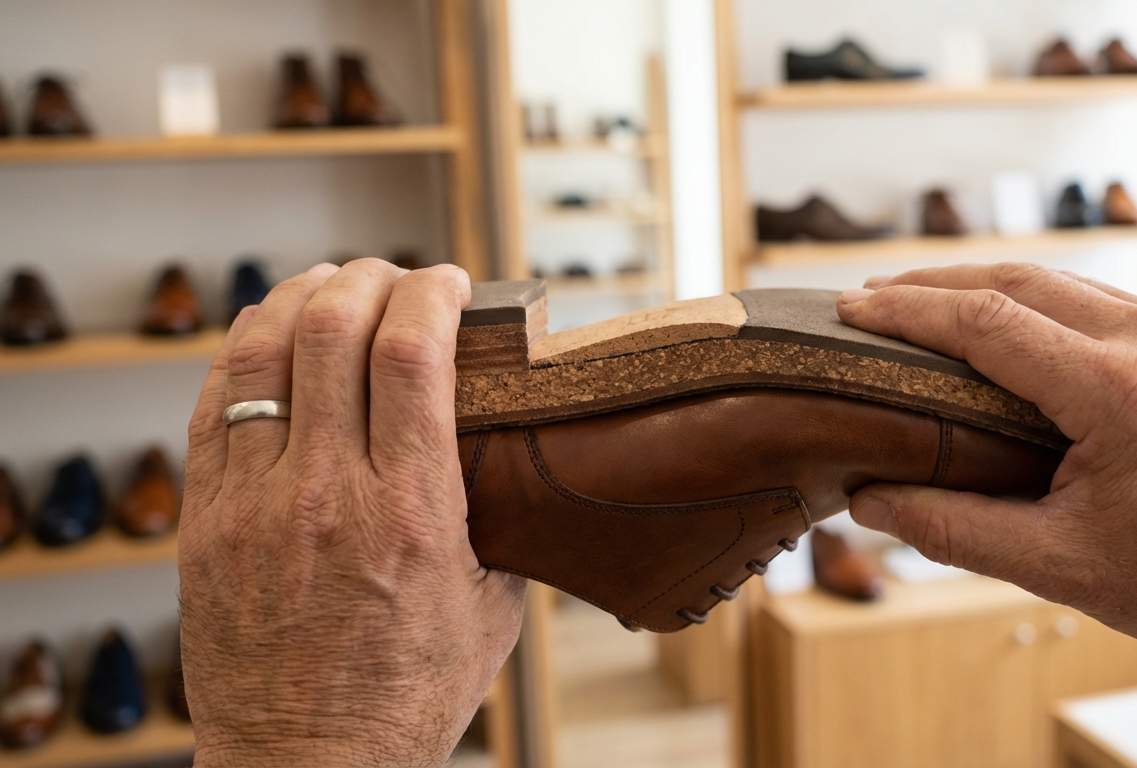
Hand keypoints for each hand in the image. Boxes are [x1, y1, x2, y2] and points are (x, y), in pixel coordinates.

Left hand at [179, 260, 525, 765]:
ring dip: (300, 296)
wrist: (308, 765)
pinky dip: (243, 352)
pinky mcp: (206, 522)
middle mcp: (328, 494)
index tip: (451, 280)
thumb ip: (501, 519)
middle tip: (394, 275)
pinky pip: (213, 406)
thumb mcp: (494, 609)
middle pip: (334, 329)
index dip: (432, 292)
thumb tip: (510, 453)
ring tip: (330, 284)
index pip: (412, 353)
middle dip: (370, 276)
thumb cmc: (408, 696)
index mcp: (413, 512)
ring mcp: (255, 504)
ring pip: (261, 352)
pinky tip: (270, 337)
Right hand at [837, 263, 1136, 738]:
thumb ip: (953, 529)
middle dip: (935, 285)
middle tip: (871, 301)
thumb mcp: (1059, 567)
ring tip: (924, 309)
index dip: (909, 312)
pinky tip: (1006, 328)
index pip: (987, 321)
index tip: (852, 309)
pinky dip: (1040, 304)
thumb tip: (869, 501)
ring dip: (986, 288)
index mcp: (1120, 393)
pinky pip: (1103, 301)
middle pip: (1019, 279)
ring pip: (1063, 282)